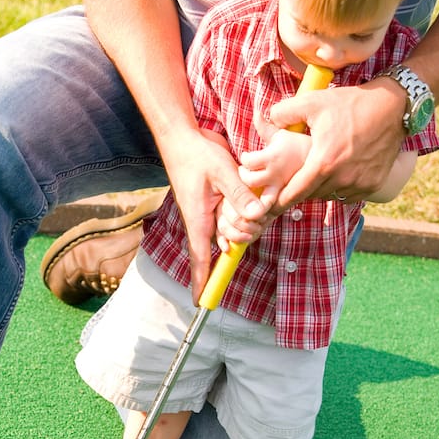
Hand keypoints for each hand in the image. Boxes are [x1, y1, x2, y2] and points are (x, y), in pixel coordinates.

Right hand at [162, 128, 265, 297]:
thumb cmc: (197, 154)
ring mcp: (202, 211)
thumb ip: (241, 195)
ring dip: (235, 234)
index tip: (200, 303)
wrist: (180, 136)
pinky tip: (244, 217)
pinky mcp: (207, 202)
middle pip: (213, 250)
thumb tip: (258, 216)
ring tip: (248, 232)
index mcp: (198, 218)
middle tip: (246, 240)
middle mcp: (198, 219)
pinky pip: (220, 221)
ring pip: (220, 235)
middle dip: (229, 253)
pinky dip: (233, 222)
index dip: (200, 280)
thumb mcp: (223, 172)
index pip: (199, 258)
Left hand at [263, 80, 406, 209]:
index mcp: (324, 163)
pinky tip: (339, 171)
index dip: (280, 202)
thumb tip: (266, 120)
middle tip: (295, 179)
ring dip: (321, 188)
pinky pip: (349, 194)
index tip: (269, 207)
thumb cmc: (350, 103)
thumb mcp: (312, 102)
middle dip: (301, 189)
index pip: (295, 193)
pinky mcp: (374, 184)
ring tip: (319, 170)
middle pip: (311, 195)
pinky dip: (340, 187)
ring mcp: (360, 184)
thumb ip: (283, 112)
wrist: (393, 106)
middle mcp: (342, 179)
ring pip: (330, 195)